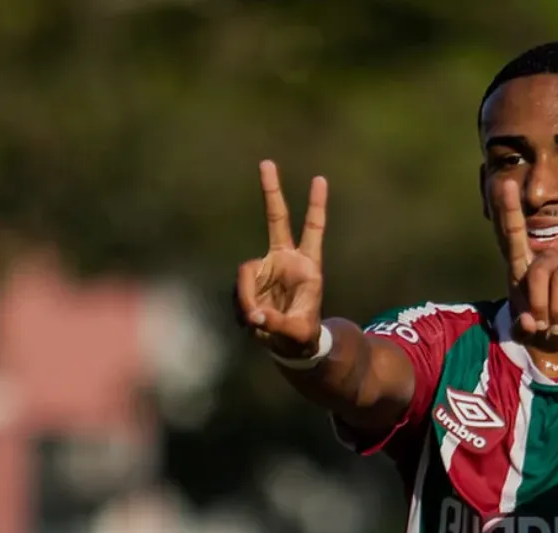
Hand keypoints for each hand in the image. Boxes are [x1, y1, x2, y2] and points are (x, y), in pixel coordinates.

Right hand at [234, 160, 328, 357]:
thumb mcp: (297, 334)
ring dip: (246, 298)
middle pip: (277, 219)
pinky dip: (240, 307)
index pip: (313, 229)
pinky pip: (238, 291)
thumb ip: (277, 324)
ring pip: (245, 273)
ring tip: (256, 321)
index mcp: (307, 266)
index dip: (316, 206)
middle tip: (266, 162)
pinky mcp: (249, 282)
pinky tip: (250, 323)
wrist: (290, 345)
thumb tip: (255, 316)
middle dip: (271, 192)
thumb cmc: (302, 336)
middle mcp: (285, 259)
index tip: (320, 179)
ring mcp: (265, 268)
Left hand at [495, 179, 557, 351]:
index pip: (514, 234)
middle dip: (538, 302)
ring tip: (557, 324)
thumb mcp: (528, 332)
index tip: (506, 184)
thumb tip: (526, 321)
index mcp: (525, 268)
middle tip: (542, 324)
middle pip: (538, 270)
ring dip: (557, 308)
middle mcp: (548, 260)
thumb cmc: (547, 326)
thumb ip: (521, 329)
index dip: (511, 210)